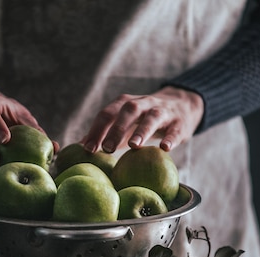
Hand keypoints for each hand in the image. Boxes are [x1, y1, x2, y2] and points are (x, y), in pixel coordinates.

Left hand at [81, 86, 203, 153]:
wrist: (181, 106)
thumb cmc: (144, 120)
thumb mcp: (124, 122)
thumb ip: (104, 133)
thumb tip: (78, 148)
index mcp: (125, 104)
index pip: (107, 114)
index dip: (97, 130)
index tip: (87, 149)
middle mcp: (142, 104)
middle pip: (128, 111)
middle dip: (116, 129)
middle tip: (107, 149)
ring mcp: (162, 111)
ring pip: (151, 117)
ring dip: (142, 131)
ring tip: (134, 146)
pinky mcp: (179, 122)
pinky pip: (175, 130)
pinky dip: (170, 138)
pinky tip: (164, 149)